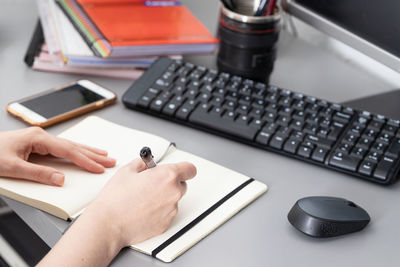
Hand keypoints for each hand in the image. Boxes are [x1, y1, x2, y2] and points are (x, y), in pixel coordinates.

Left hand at [0, 127, 115, 185]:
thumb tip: (61, 179)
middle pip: (73, 146)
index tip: (99, 168)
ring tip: (104, 155)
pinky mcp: (38, 144)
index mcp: (37, 138)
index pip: (68, 151)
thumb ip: (38, 174)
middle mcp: (41, 136)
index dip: (85, 160)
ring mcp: (40, 139)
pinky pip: (62, 148)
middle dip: (93, 154)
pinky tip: (83, 152)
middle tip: (110, 160)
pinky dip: (76, 151)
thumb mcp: (12, 168)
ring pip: (70, 145)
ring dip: (88, 151)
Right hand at [87, 159, 196, 246]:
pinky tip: (143, 209)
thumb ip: (142, 163)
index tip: (179, 169)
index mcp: (167, 176)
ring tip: (143, 198)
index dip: (183, 168)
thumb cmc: (116, 199)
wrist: (109, 224)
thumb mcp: (127, 170)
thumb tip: (146, 164)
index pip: (190, 169)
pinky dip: (159, 210)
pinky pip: (167, 213)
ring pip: (173, 199)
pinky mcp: (166, 223)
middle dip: (171, 182)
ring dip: (164, 197)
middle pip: (182, 184)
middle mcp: (173, 193)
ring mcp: (171, 209)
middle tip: (153, 183)